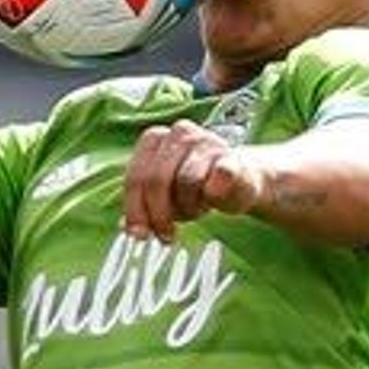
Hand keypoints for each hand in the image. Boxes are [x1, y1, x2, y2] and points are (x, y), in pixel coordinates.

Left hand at [123, 121, 264, 241]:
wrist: (244, 178)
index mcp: (155, 138)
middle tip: (166, 235)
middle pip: (157, 180)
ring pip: (186, 182)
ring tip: (196, 210)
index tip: (140, 235)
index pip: (136, 177)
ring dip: (189, 206)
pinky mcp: (232, 158)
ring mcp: (207, 142)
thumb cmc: (199, 184)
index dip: (135, 209)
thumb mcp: (166, 194)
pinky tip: (214, 202)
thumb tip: (125, 228)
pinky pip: (215, 184)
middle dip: (159, 214)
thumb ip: (144, 205)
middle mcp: (179, 133)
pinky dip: (212, 198)